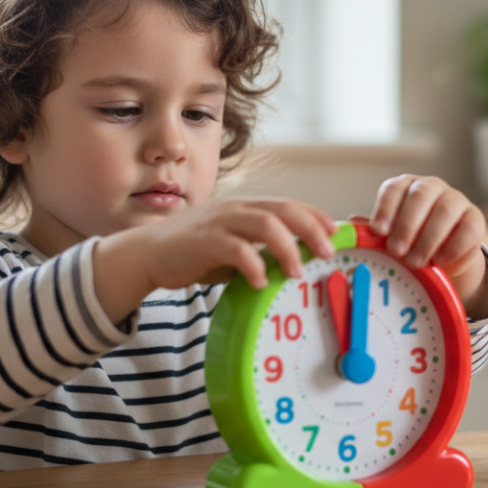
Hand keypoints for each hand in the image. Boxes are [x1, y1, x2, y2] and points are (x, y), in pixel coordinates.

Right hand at [92, 198, 336, 324]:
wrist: (149, 254)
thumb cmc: (196, 253)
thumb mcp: (235, 248)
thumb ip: (261, 251)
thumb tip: (296, 265)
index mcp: (247, 207)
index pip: (290, 205)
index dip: (316, 216)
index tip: (337, 233)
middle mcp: (237, 208)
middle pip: (284, 210)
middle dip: (311, 229)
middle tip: (328, 253)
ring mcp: (220, 222)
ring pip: (264, 224)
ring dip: (287, 248)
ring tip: (297, 272)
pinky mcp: (203, 240)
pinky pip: (235, 249)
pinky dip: (253, 265)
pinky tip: (260, 283)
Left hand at [368, 175, 487, 317]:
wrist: (444, 257)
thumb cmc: (410, 243)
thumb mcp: (390, 238)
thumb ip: (373, 232)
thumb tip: (349, 227)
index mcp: (404, 188)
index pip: (394, 189)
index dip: (385, 209)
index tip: (378, 231)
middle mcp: (430, 188)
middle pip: (419, 196)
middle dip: (406, 225)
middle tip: (396, 251)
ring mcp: (455, 200)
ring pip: (445, 209)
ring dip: (428, 238)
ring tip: (415, 262)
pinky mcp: (475, 218)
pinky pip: (467, 228)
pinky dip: (452, 247)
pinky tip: (440, 261)